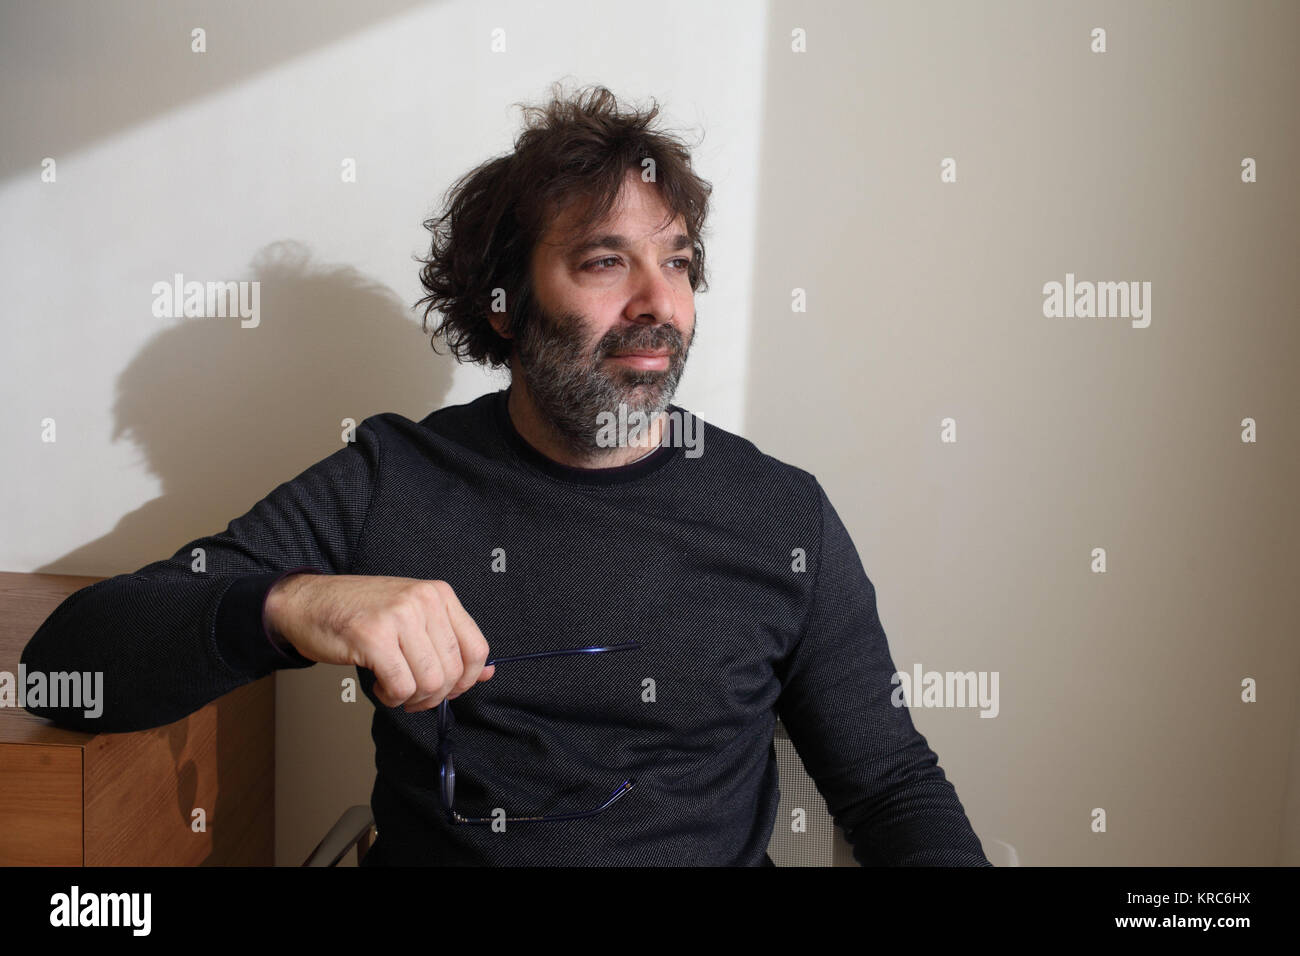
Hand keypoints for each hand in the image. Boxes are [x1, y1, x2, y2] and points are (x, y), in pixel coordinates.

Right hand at [265, 574, 493, 710]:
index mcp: (439, 594)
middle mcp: (423, 601)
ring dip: (412, 698)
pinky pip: (401, 686)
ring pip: (430, 681)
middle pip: (454, 670)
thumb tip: (487, 673)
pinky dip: (391, 697)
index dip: (467, 680)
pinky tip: (379, 685)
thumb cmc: (361, 611)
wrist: (308, 601)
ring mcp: (398, 617)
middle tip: (414, 695)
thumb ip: (449, 642)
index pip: (477, 648)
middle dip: (436, 695)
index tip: (448, 689)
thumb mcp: (414, 616)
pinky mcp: (372, 637)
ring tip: (395, 689)